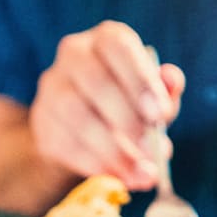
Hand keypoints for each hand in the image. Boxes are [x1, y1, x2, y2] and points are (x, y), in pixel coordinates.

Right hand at [29, 20, 184, 189]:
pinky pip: (69, 146)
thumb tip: (172, 80)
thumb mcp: (151, 95)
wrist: (81, 129)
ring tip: (142, 174)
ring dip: (114, 151)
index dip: (141, 80)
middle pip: (96, 83)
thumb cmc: (126, 103)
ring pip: (80, 119)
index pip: (118, 47)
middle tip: (153, 150)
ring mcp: (53, 89)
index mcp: (106, 39)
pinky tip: (121, 177)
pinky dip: (99, 166)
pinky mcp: (44, 124)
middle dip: (128, 120)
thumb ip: (165, 90)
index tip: (160, 115)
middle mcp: (74, 55)